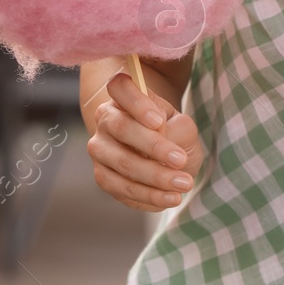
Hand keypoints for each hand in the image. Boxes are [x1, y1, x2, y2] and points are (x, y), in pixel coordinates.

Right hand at [86, 70, 204, 211]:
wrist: (166, 158)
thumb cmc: (174, 134)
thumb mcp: (183, 126)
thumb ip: (177, 129)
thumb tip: (164, 140)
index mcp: (123, 97)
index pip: (119, 87)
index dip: (136, 102)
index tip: (159, 120)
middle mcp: (106, 119)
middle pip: (122, 127)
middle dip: (154, 146)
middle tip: (182, 160)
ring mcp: (100, 148)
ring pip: (123, 162)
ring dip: (156, 176)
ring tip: (184, 184)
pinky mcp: (102, 175)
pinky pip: (122, 188)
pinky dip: (149, 195)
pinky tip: (171, 198)